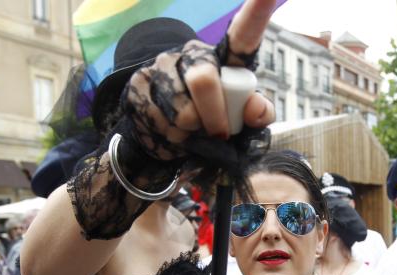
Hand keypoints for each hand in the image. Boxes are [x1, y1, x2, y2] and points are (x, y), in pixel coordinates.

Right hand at [126, 0, 275, 159]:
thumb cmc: (211, 123)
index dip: (256, 15)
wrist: (165, 132)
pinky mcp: (138, 83)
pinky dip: (173, 138)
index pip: (242, 35)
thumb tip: (254, 109)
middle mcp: (193, 54)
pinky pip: (161, 121)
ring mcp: (162, 65)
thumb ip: (258, 114)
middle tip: (219, 133)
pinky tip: (171, 130)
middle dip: (214, 117)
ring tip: (191, 130)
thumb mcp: (240, 120)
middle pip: (203, 80)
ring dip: (192, 132)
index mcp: (224, 58)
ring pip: (182, 110)